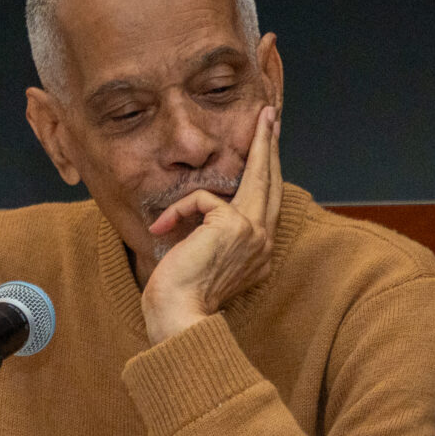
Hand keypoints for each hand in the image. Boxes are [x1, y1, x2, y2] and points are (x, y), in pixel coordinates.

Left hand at [142, 106, 279, 344]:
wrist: (178, 317)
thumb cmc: (181, 295)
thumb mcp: (204, 259)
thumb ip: (215, 234)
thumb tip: (208, 209)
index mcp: (258, 252)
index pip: (266, 204)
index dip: (268, 174)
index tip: (268, 148)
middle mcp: (263, 242)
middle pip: (272, 183)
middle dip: (272, 147)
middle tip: (272, 118)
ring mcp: (253, 233)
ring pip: (259, 177)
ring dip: (259, 145)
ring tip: (262, 121)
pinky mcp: (233, 225)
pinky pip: (202, 199)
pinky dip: (178, 211)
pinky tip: (162, 229)